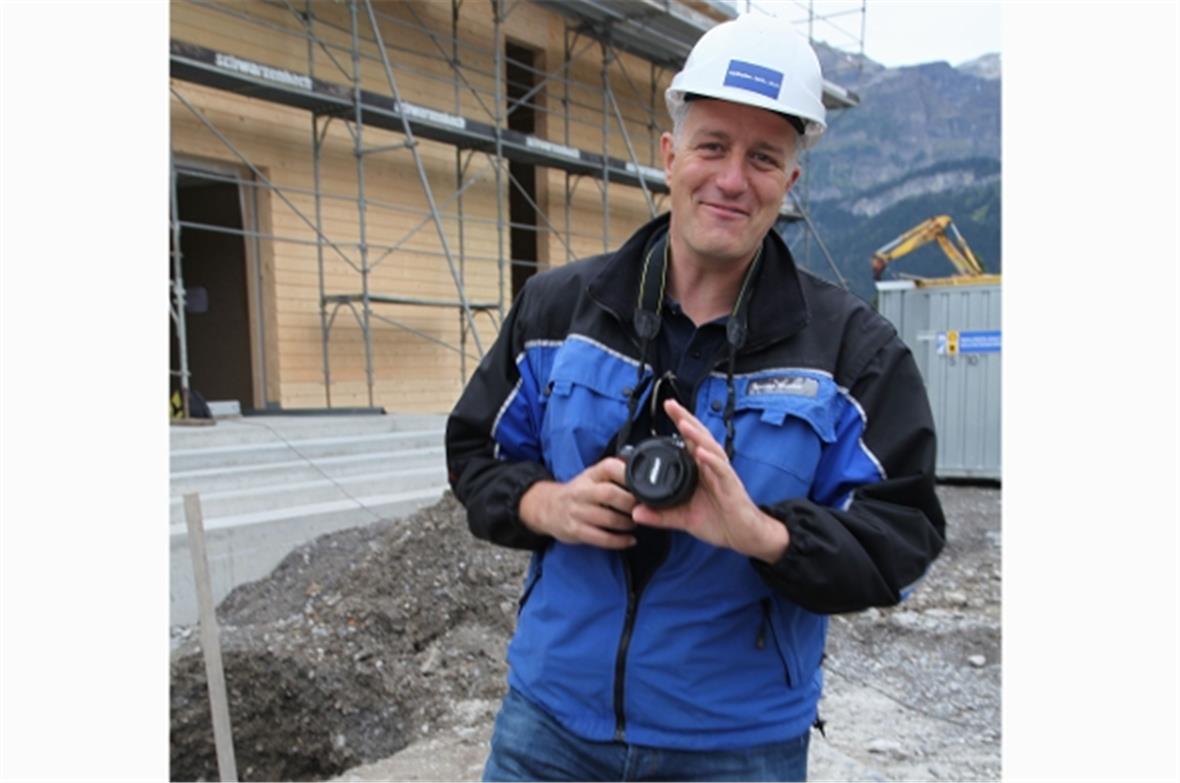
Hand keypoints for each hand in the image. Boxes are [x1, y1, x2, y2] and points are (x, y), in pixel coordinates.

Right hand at [519, 457, 637, 548]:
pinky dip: (618, 541)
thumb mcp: (593, 477)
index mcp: (590, 474)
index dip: (628, 475)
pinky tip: (629, 540)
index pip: (609, 467)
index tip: (644, 485)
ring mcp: (577, 511)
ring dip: (627, 523)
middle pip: (610, 494)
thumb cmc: (579, 493)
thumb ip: (615, 473)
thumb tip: (641, 467)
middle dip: (630, 503)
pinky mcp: (575, 530)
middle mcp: (582, 490)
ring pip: (607, 518)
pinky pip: (600, 538)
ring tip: (635, 524)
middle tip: (642, 510)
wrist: (547, 508)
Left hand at [631, 399, 789, 562]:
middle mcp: (711, 467)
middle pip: (698, 437)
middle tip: (671, 404)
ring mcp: (722, 475)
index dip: (679, 424)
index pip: (688, 441)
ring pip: (710, 449)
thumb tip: (636, 513)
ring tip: (684, 423)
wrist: (742, 535)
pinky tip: (701, 452)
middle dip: (685, 419)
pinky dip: (711, 460)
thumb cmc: (719, 521)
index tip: (666, 408)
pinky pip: (721, 470)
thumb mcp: (683, 518)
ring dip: (697, 435)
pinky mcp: (731, 486)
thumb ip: (660, 515)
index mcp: (700, 470)